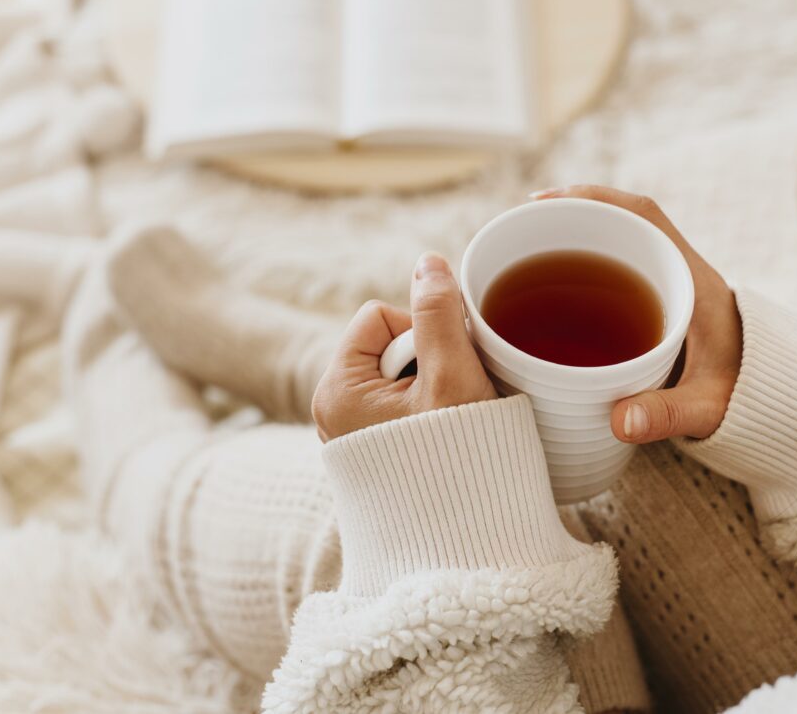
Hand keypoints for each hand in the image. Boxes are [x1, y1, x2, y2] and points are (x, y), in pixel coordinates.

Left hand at [312, 252, 496, 440]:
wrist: (464, 534)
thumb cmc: (457, 458)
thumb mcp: (451, 375)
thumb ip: (439, 313)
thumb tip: (428, 263)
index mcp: (336, 390)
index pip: (379, 318)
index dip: (421, 332)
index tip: (443, 371)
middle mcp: (332, 411)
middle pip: (389, 344)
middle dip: (428, 361)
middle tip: (448, 399)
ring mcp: (352, 433)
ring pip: (400, 374)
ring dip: (432, 385)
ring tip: (449, 419)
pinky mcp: (374, 450)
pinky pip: (401, 404)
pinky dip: (428, 409)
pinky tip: (443, 434)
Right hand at [530, 186, 741, 442]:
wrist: (777, 397)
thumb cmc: (746, 394)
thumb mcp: (707, 406)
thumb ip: (668, 414)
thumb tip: (618, 422)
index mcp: (692, 277)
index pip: (643, 216)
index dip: (594, 199)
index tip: (547, 201)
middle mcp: (679, 270)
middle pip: (621, 222)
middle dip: (569, 219)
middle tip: (519, 231)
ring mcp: (669, 284)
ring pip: (617, 245)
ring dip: (573, 243)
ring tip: (523, 256)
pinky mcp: (659, 303)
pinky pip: (617, 271)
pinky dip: (583, 269)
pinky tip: (550, 290)